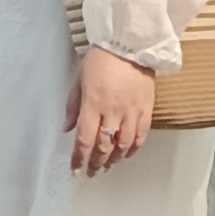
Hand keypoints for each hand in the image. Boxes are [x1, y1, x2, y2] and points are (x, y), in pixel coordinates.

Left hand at [68, 46, 156, 174]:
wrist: (130, 43)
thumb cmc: (101, 59)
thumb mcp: (80, 79)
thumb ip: (73, 105)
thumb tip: (67, 128)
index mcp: (93, 104)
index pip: (84, 140)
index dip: (79, 158)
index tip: (76, 169)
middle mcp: (112, 111)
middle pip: (104, 146)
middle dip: (96, 163)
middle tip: (92, 171)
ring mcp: (131, 111)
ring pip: (123, 145)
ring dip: (114, 159)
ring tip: (108, 165)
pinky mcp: (146, 108)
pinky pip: (141, 135)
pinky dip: (134, 148)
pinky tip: (127, 154)